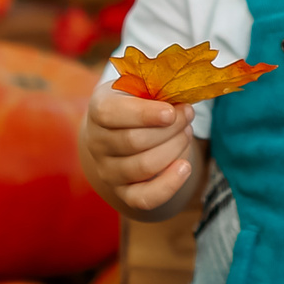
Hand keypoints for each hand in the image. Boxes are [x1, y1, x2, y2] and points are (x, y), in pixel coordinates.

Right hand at [81, 84, 198, 214]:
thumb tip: (183, 96)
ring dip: (174, 148)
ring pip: (144, 166)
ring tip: (186, 133)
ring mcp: (108, 171)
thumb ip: (157, 87)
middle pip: (135, 141)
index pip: (111, 114)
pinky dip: (169, 185)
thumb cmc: (138, 102)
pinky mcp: (123, 193)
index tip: (170, 112)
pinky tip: (184, 167)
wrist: (123, 130)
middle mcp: (96, 142)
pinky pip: (145, 198)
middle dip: (170, 129)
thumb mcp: (142, 86)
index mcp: (98, 109)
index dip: (143, 114)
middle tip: (188, 115)